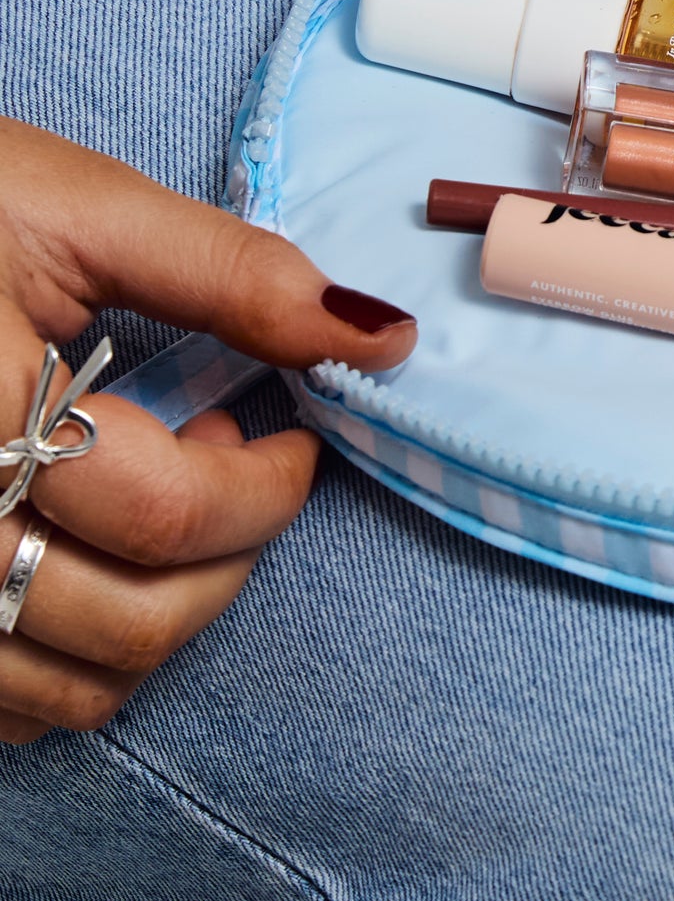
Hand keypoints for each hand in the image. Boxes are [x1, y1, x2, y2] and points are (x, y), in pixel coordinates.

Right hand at [0, 119, 415, 742]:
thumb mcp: (74, 210)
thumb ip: (231, 276)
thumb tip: (381, 333)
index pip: (169, 514)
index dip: (271, 487)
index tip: (294, 436)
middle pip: (127, 625)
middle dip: (227, 561)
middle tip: (230, 468)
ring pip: (66, 691)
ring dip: (157, 618)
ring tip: (153, 507)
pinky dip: (65, 661)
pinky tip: (75, 560)